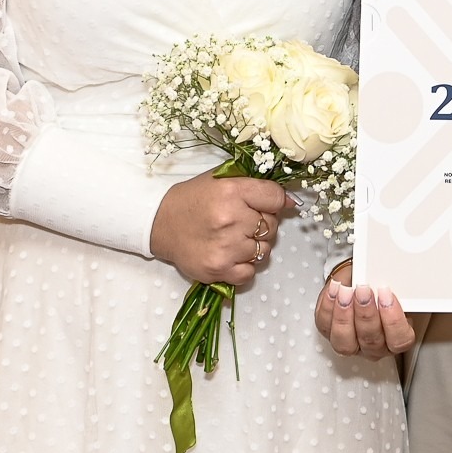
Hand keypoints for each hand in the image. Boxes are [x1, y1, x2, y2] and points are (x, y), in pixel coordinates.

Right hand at [148, 173, 290, 286]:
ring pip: (263, 250)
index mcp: (232, 191)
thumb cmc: (193, 199)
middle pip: (271, 226)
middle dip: (261, 223)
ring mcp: (225, 247)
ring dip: (253, 245)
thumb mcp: (222, 179)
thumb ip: (256, 185)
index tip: (263, 203)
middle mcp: (231, 219)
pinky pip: (250, 273)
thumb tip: (291, 202)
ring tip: (233, 237)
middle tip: (240, 221)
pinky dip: (244, 265)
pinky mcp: (218, 270)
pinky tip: (230, 254)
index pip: (276, 197)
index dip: (273, 201)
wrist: (159, 223)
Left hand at [314, 260, 415, 356]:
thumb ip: (397, 289)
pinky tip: (334, 290)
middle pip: (371, 341)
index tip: (387, 295)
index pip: (399, 340)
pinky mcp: (328, 333)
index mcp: (396, 338)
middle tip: (364, 290)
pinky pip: (325, 326)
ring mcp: (350, 344)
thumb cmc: (378, 287)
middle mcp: (374, 347)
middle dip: (366, 314)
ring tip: (346, 291)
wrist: (359, 281)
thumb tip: (394, 279)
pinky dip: (328, 306)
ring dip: (344, 315)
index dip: (393, 320)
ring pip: (345, 341)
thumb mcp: (393, 288)